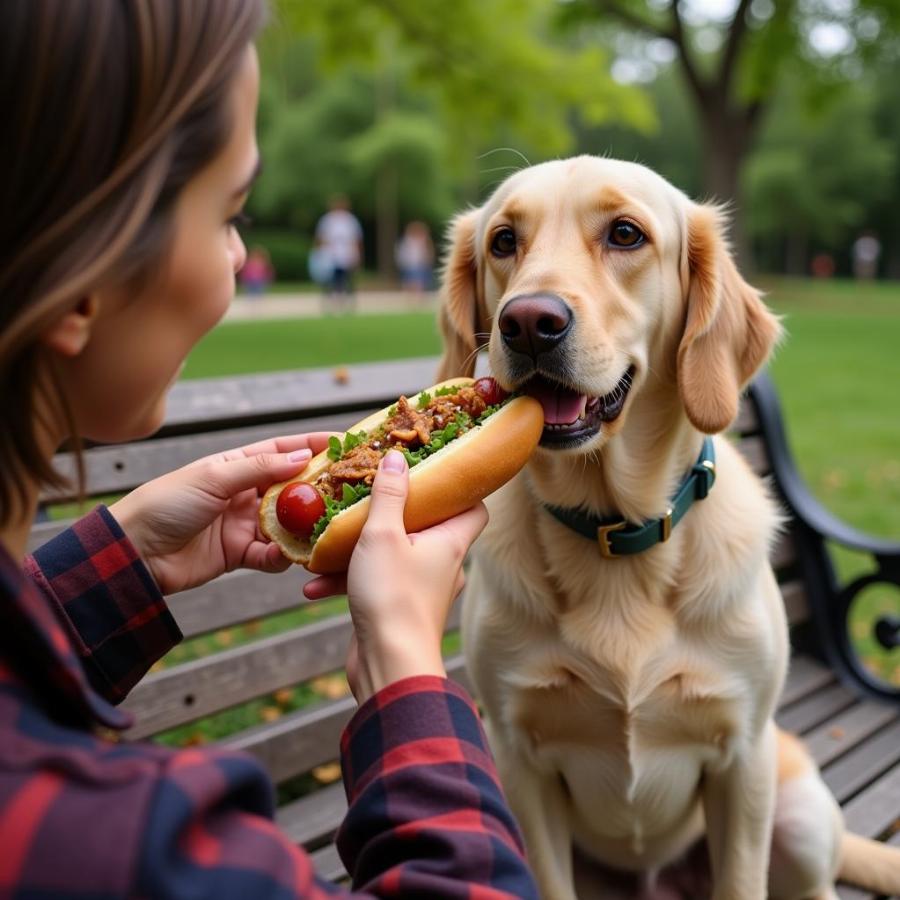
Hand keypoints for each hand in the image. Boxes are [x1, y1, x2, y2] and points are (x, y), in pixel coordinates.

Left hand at [109, 433, 331, 594]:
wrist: (134, 552)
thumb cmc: (166, 503)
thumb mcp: (214, 476)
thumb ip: (260, 467)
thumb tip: (303, 455)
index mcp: (235, 465)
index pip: (281, 450)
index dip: (311, 445)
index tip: (342, 443)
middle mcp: (244, 493)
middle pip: (291, 488)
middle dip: (317, 490)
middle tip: (344, 492)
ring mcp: (243, 524)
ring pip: (286, 523)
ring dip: (303, 527)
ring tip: (321, 528)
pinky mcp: (239, 554)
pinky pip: (271, 554)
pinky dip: (281, 556)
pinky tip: (287, 556)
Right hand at [304, 450, 487, 703]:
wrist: (389, 668)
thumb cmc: (393, 599)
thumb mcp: (384, 535)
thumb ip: (389, 495)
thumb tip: (397, 458)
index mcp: (451, 543)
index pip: (474, 507)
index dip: (459, 488)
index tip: (433, 471)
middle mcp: (442, 565)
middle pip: (428, 527)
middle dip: (396, 512)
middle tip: (371, 494)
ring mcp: (421, 590)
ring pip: (393, 556)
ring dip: (361, 549)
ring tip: (330, 540)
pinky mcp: (397, 611)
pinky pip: (374, 583)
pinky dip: (348, 580)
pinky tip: (313, 584)